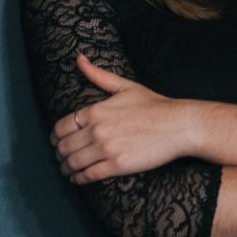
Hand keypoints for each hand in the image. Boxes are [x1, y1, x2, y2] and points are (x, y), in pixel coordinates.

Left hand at [50, 55, 198, 182]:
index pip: (61, 128)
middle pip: (63, 147)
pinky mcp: (117, 165)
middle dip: (60, 154)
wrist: (180, 125)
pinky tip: (79, 178)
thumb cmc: (156, 106)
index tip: (59, 141)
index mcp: (96, 111)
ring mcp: (107, 149)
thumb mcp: (126, 87)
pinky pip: (88, 175)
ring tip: (69, 170)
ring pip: (73, 162)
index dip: (56, 137)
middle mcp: (97, 130)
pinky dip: (79, 179)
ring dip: (66, 168)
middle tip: (63, 157)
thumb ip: (98, 75)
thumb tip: (79, 58)